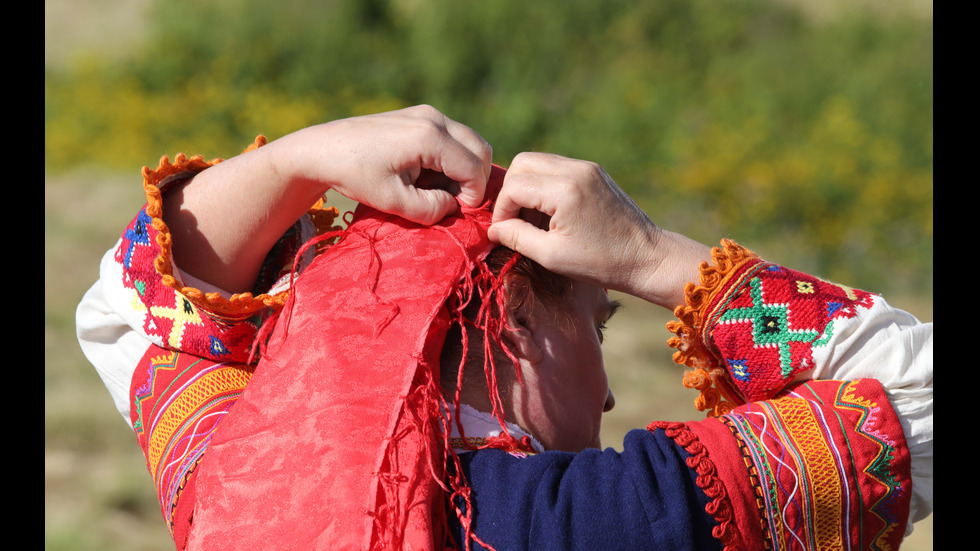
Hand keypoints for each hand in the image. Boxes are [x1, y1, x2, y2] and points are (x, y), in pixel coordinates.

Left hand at [165, 105, 491, 292]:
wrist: (322, 149)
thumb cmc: (355, 176)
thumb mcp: (393, 201)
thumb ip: (430, 209)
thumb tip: (453, 207)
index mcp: (430, 137)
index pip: (475, 169)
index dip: (472, 197)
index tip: (452, 213)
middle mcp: (434, 118)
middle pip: (480, 150)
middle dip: (474, 181)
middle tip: (451, 203)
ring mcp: (428, 113)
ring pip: (470, 143)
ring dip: (463, 170)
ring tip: (436, 190)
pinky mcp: (420, 115)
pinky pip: (453, 138)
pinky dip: (451, 159)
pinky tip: (426, 176)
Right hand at [488, 153, 710, 308]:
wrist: (647, 257)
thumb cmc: (601, 263)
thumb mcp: (552, 256)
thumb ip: (517, 237)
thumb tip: (492, 229)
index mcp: (564, 190)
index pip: (513, 186)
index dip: (502, 210)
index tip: (504, 233)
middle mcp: (575, 170)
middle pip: (522, 163)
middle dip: (511, 191)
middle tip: (515, 220)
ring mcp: (587, 167)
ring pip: (538, 162)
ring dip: (527, 187)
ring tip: (533, 219)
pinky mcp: (594, 171)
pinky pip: (557, 168)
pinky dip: (545, 185)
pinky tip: (551, 213)